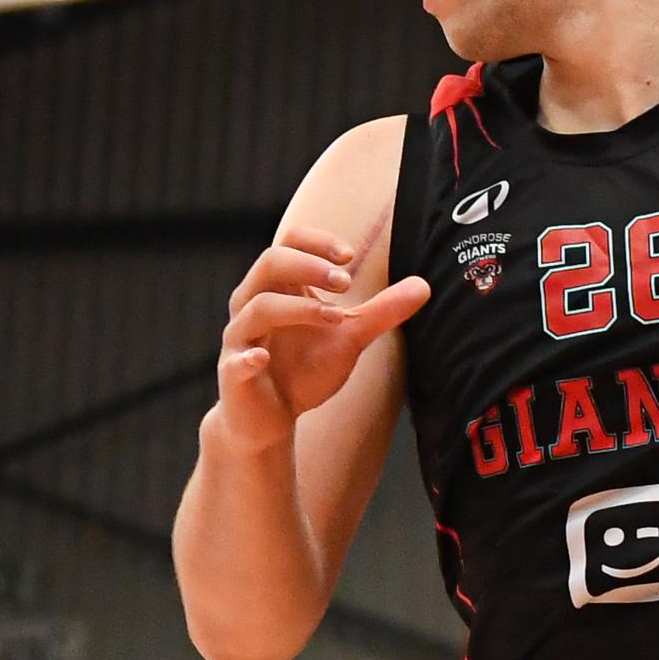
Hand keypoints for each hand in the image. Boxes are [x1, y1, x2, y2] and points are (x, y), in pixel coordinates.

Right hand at [214, 226, 430, 450]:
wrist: (271, 418)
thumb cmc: (305, 368)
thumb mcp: (350, 337)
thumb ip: (382, 311)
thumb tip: (425, 286)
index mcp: (280, 287)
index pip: (289, 243)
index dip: (316, 242)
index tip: (349, 255)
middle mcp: (254, 304)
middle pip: (270, 262)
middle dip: (309, 266)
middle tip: (345, 283)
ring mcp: (241, 337)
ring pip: (257, 306)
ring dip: (298, 308)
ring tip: (337, 318)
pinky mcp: (233, 373)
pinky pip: (235, 360)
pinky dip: (248, 357)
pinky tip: (264, 357)